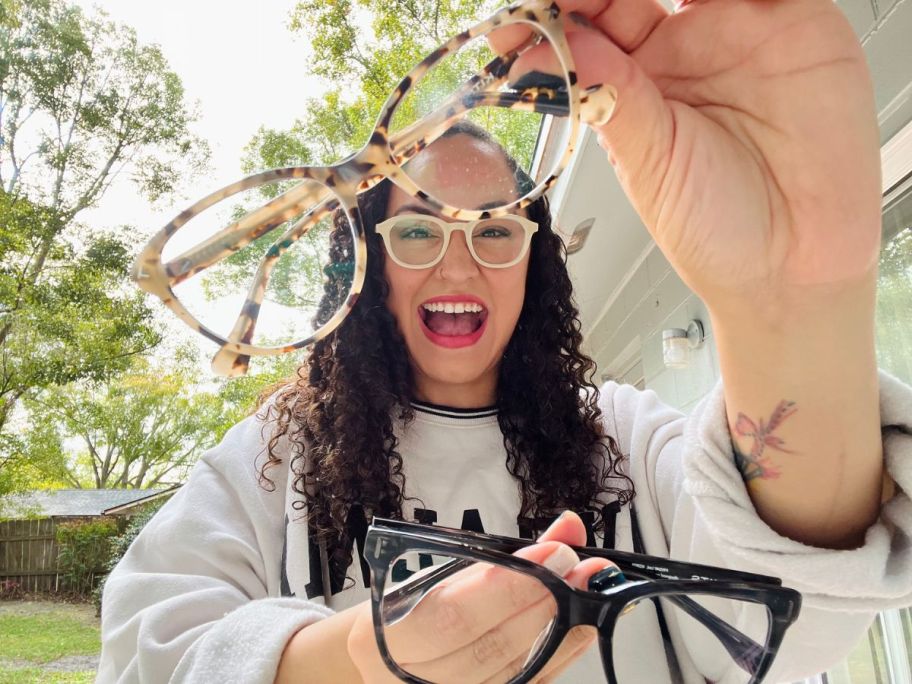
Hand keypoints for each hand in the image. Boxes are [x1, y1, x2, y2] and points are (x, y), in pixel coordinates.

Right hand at [347, 512, 613, 682]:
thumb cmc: (405, 608)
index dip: (506, 588)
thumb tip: (565, 530)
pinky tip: (582, 628)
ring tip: (591, 592)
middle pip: (488, 648)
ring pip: (512, 673)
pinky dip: (558, 656)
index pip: (451, 616)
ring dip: (561, 629)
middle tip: (581, 567)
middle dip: (543, 602)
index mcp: (379, 637)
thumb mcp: (432, 574)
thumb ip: (496, 556)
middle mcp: (407, 681)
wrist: (384, 659)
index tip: (553, 553)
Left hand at [547, 0, 880, 317]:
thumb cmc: (718, 230)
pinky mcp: (796, 20)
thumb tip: (556, 52)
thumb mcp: (649, 166)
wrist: (794, 265)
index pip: (587, 24)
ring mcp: (735, 29)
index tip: (521, 16)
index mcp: (633, 84)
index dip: (556, 11)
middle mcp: (680, 49)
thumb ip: (611, 101)